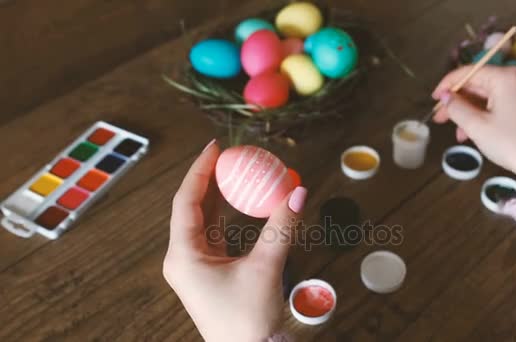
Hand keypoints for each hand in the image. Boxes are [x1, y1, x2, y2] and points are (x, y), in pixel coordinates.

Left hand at [163, 139, 307, 341]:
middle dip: (210, 179)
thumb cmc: (249, 320)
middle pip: (192, 208)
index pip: (186, 201)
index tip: (215, 147)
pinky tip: (239, 202)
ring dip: (219, 197)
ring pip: (203, 222)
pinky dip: (227, 217)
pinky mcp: (209, 274)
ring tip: (234, 172)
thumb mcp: (267, 268)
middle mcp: (183, 259)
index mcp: (184, 256)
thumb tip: (298, 192)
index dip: (200, 170)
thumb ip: (282, 227)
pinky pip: (215, 236)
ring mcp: (195, 267)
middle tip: (229, 155)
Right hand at [432, 66, 515, 184]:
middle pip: (477, 85)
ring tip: (455, 133)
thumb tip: (445, 97)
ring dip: (467, 112)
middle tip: (439, 119)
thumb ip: (456, 108)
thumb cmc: (509, 142)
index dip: (447, 85)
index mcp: (504, 77)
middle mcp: (515, 78)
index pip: (468, 72)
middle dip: (456, 102)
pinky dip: (482, 115)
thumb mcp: (476, 126)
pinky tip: (471, 133)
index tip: (433, 100)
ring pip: (485, 97)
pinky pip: (497, 104)